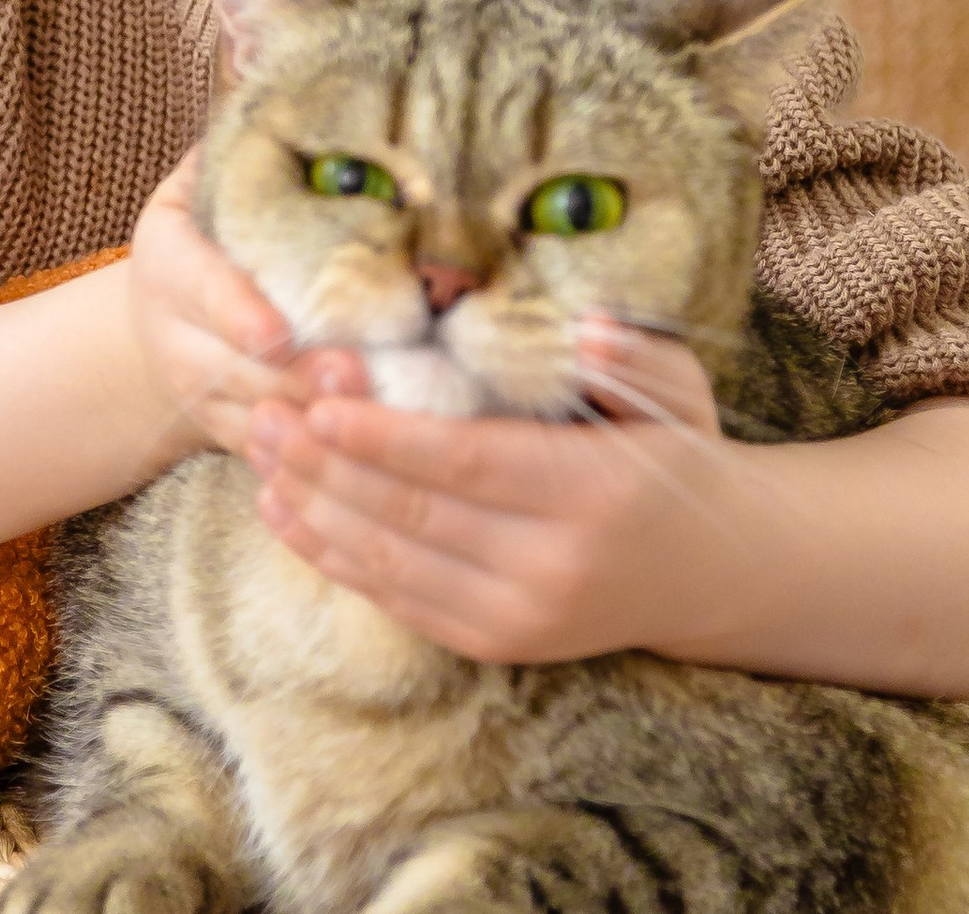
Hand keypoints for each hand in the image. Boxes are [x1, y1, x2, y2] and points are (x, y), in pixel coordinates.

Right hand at [127, 150, 365, 456]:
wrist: (156, 321)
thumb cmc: (204, 236)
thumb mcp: (198, 187)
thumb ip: (237, 155)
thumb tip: (298, 91)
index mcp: (169, 259)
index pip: (201, 286)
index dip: (237, 311)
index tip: (276, 331)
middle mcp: (173, 333)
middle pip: (234, 366)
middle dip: (297, 377)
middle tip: (359, 376)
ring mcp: (196, 392)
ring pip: (255, 420)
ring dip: (312, 427)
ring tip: (375, 422)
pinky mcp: (223, 435)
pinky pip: (263, 458)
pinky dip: (305, 468)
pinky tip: (357, 465)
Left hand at [240, 314, 744, 663]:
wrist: (712, 571)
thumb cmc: (679, 456)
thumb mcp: (677, 394)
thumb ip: (630, 356)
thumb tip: (587, 326)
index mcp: (592, 493)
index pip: (470, 462)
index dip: (389, 435)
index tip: (322, 399)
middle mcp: (553, 568)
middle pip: (416, 515)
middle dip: (327, 465)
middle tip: (260, 411)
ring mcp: (523, 618)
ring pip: (394, 563)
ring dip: (314, 508)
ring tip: (256, 451)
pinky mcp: (498, 643)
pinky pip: (400, 600)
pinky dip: (334, 558)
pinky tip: (284, 514)